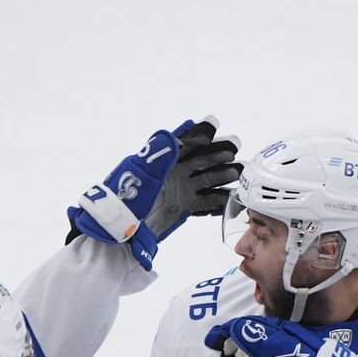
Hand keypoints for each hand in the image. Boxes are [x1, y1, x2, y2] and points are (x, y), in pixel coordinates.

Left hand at [69, 117, 238, 270]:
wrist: (119, 231)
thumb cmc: (126, 200)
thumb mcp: (141, 175)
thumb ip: (158, 156)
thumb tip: (173, 136)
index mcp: (162, 160)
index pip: (184, 142)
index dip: (198, 133)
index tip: (214, 125)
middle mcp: (172, 172)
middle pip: (200, 159)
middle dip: (218, 153)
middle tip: (235, 147)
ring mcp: (179, 190)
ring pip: (206, 179)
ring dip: (222, 175)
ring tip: (238, 173)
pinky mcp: (182, 208)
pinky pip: (205, 202)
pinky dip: (218, 200)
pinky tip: (231, 197)